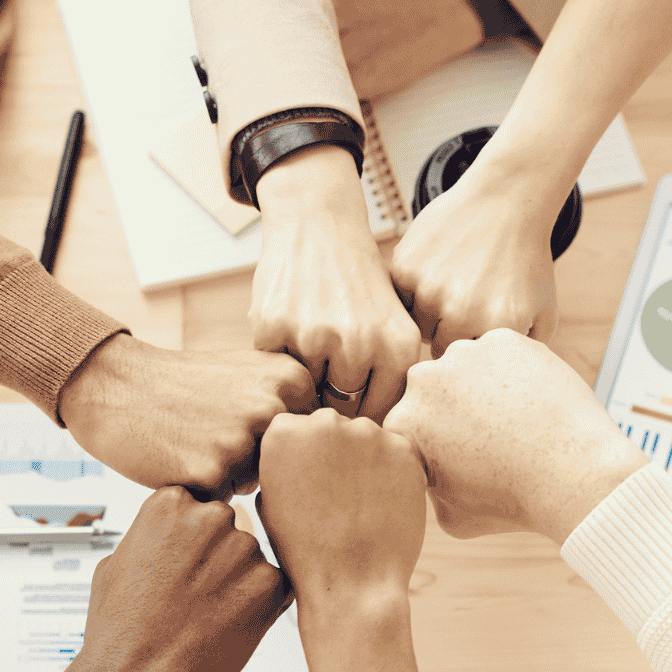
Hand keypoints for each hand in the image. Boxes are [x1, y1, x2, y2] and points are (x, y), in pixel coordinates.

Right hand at [6, 487, 292, 671]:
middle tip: (193, 600)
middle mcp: (210, 517)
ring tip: (204, 620)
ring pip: (251, 562)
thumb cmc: (118, 629)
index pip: (199, 507)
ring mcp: (243, 549)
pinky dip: (258, 609)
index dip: (191, 545)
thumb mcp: (117, 562)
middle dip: (218, 561)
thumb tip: (173, 533)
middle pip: (229, 531)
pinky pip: (274, 589)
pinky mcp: (270, 585)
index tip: (179, 571)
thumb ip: (153, 536)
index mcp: (170, 502)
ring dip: (238, 586)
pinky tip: (225, 630)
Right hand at [58, 334, 314, 498]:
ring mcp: (243, 441)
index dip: (276, 442)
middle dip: (257, 463)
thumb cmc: (187, 385)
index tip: (243, 421)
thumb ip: (294, 403)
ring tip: (195, 442)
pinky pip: (222, 502)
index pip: (310, 442)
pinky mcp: (211, 473)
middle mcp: (274, 408)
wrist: (118, 386)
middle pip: (288, 468)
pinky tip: (180, 458)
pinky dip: (202, 490)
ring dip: (230, 478)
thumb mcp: (250, 375)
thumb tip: (338, 448)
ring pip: (256, 487)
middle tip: (213, 432)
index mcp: (292, 379)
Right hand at [251, 145, 421, 420]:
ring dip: (300, 374)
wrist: (318, 223)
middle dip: (329, 395)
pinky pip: (271, 368)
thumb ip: (389, 381)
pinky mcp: (274, 327)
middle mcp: (362, 345)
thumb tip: (373, 448)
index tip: (351, 398)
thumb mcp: (392, 325)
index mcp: (400, 349)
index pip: (377, 417)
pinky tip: (288, 320)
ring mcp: (316, 336)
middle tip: (325, 362)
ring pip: (302, 392)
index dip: (360, 412)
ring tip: (309, 336)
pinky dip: (274, 352)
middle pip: (338, 410)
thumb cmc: (357, 284)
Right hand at [256, 409, 425, 600]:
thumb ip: (281, 463)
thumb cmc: (304, 550)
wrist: (352, 582)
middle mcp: (325, 422)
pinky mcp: (404, 448)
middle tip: (337, 496)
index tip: (309, 484)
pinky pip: (397, 452)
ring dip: (365, 461)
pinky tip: (383, 504)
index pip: (295, 427)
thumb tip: (297, 450)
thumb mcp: (269, 501)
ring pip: (367, 438)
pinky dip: (393, 473)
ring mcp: (368, 432)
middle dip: (334, 453)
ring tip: (361, 504)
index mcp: (283, 432)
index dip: (303, 458)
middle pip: (332, 427)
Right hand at [384, 329, 645, 541]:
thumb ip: (428, 488)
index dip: (434, 446)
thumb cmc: (513, 501)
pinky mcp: (503, 339)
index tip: (463, 461)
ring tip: (512, 419)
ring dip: (479, 386)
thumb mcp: (451, 517)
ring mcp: (464, 354)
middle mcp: (423, 380)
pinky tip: (530, 401)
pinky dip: (512, 372)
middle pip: (433, 392)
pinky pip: (500, 354)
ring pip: (465, 367)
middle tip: (489, 438)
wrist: (573, 474)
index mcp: (403, 423)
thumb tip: (426, 472)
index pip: (409, 427)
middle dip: (453, 411)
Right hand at [388, 158, 560, 355]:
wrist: (505, 201)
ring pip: (414, 325)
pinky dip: (411, 290)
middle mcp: (461, 313)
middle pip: (437, 350)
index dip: (472, 350)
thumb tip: (497, 391)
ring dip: (428, 313)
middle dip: (448, 334)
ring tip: (450, 286)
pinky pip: (399, 299)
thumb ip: (522, 356)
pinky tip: (435, 270)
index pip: (469, 369)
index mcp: (497, 328)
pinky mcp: (405, 268)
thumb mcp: (541, 312)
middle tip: (463, 306)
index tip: (479, 329)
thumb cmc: (524, 259)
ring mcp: (430, 289)